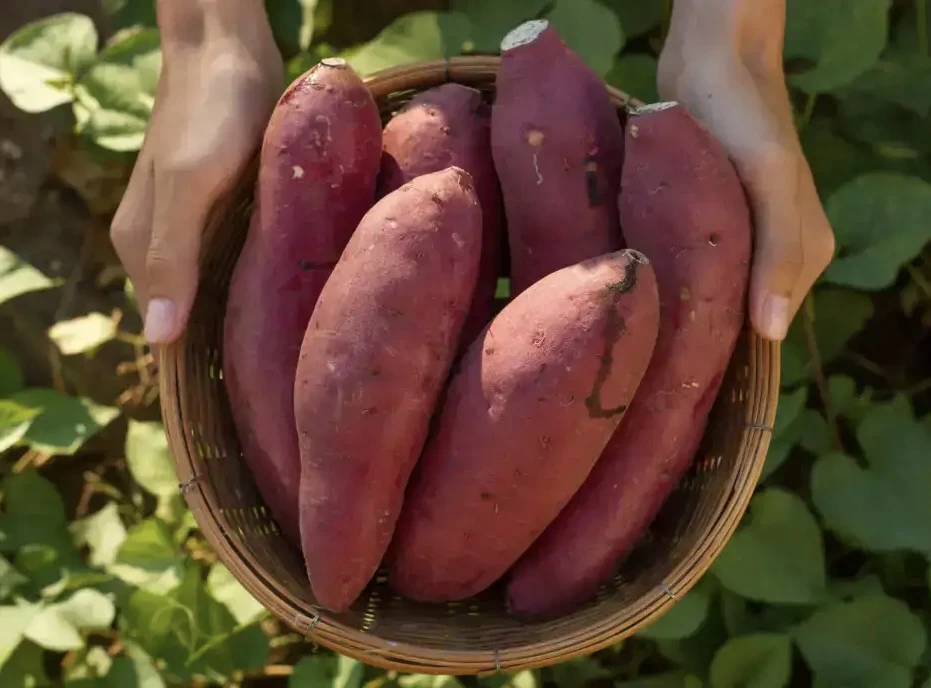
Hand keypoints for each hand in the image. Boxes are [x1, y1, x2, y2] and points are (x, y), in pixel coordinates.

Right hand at [110, 0, 282, 344]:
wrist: (229, 49)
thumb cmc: (210, 114)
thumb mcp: (191, 184)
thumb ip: (173, 256)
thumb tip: (158, 337)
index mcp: (142, 248)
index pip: (165, 331)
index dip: (201, 366)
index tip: (248, 398)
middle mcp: (163, 244)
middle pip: (192, 315)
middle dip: (230, 345)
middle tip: (283, 376)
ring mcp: (194, 227)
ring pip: (217, 290)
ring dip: (247, 315)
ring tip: (292, 348)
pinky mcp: (224, 210)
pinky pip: (238, 261)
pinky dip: (259, 281)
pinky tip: (292, 297)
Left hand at [656, 0, 834, 340]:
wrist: (708, 61)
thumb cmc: (743, 118)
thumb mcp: (768, 180)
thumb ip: (777, 252)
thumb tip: (771, 333)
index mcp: (803, 255)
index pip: (765, 330)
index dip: (725, 352)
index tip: (678, 374)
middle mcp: (773, 253)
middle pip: (735, 314)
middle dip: (696, 332)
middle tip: (644, 352)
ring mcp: (738, 238)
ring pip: (708, 292)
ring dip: (677, 306)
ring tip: (636, 328)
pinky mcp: (705, 221)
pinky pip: (689, 265)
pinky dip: (667, 278)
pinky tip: (638, 291)